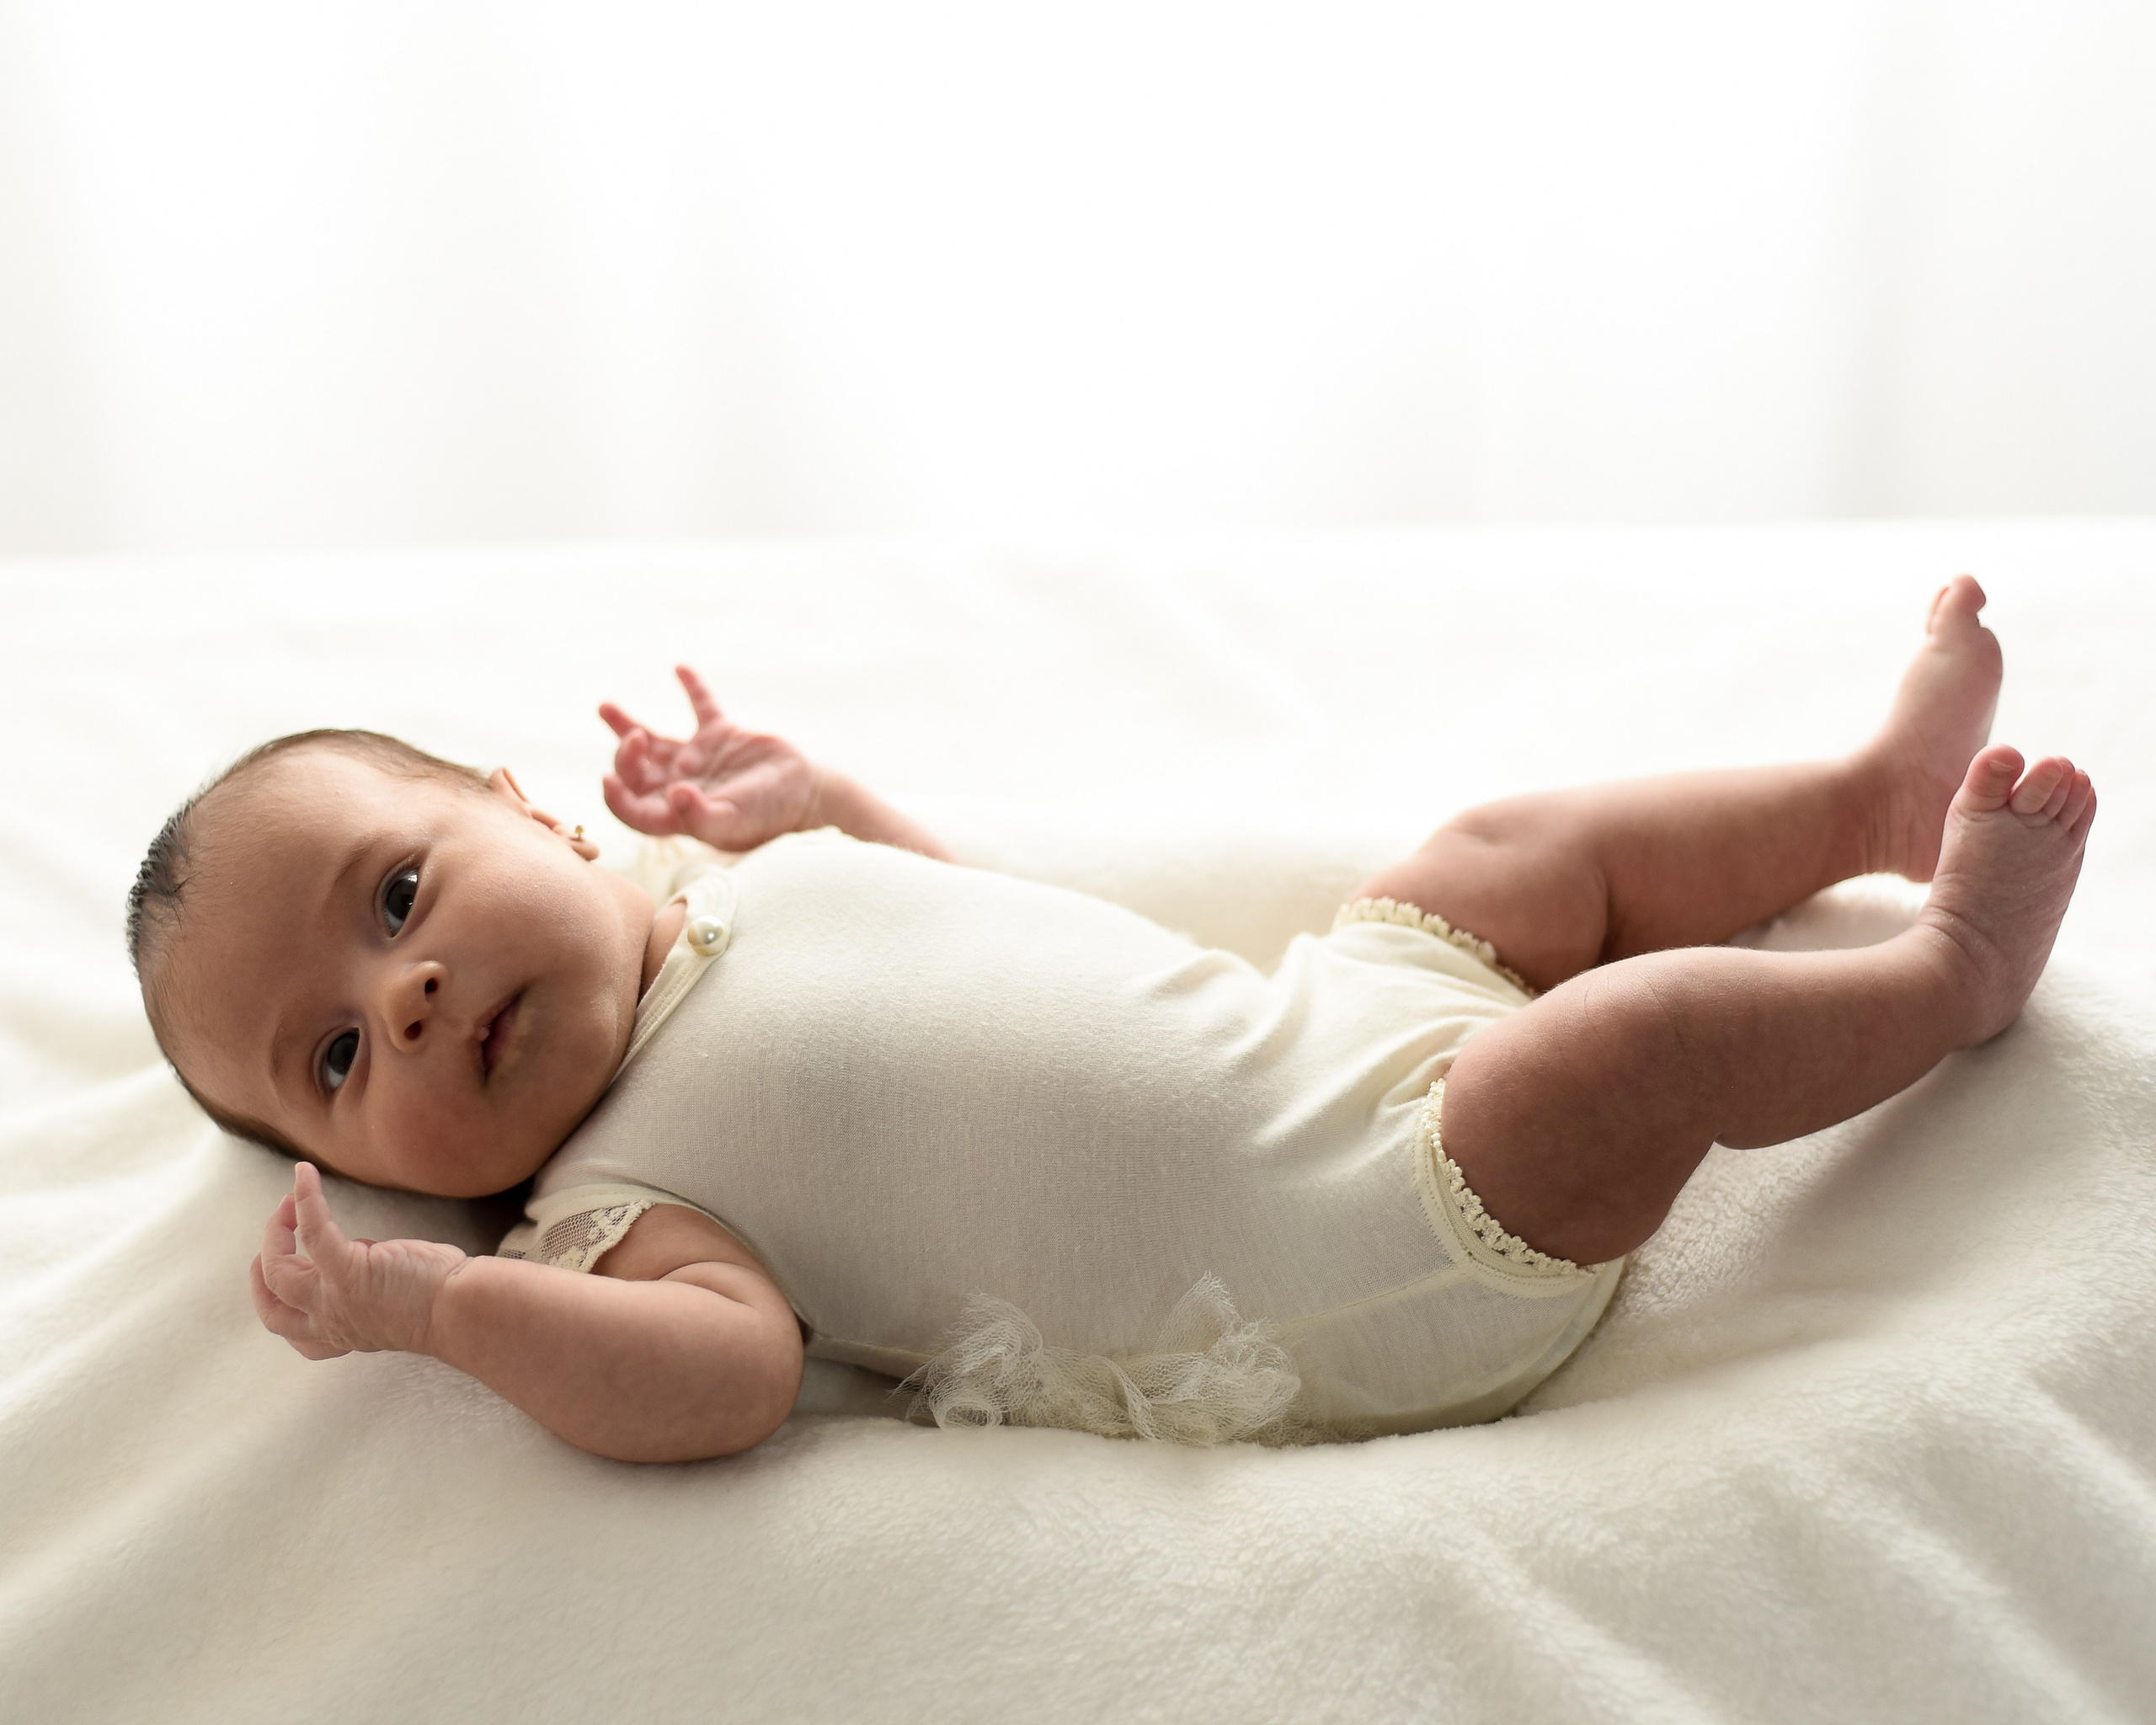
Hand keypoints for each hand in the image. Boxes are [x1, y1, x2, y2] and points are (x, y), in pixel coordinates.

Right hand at [250, 1162, 467, 1358]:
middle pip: (273, 1312)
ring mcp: (335, 1298)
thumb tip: (366, 1251)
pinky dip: (305, 1199)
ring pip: (278, 1272)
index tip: (296, 1280)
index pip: (301, 1338)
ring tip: (286, 1205)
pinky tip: (304, 1174)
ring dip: (274, 1235)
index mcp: (346, 1334)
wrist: (462, 1309)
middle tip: (271, 1243)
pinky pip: (313, 1232)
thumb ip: (371, 1287)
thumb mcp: (395, 1303)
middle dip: (262, 1277)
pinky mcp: (349, 1270)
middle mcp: (332, 1323)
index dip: (288, 1310)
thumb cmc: (445, 1301)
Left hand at [599, 666, 819, 851]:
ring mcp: (700, 760)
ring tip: (604, 706)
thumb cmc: (771, 817)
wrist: (810, 795)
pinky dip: (691, 688)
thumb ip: (701, 816)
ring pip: (653, 743)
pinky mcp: (722, 737)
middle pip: (635, 773)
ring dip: (627, 725)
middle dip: (625, 755)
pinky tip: (679, 668)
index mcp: (678, 814)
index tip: (607, 778)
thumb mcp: (735, 822)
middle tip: (635, 738)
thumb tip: (674, 795)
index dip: (614, 797)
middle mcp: (681, 787)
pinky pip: (701, 708)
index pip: (632, 810)